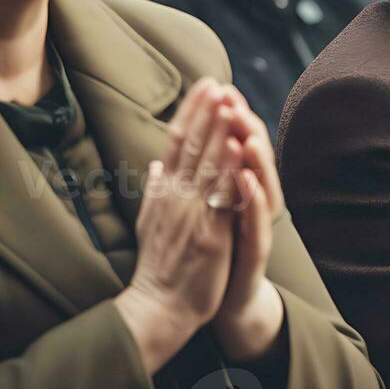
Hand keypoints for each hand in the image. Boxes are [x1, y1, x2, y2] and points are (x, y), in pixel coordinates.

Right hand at [115, 79, 238, 373]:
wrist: (158, 308)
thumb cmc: (158, 266)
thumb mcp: (150, 221)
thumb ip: (155, 190)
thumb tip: (156, 163)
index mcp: (165, 192)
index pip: (176, 142)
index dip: (191, 112)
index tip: (204, 85)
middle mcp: (176, 198)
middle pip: (190, 147)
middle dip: (205, 112)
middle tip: (217, 81)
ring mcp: (193, 216)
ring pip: (206, 166)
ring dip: (218, 132)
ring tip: (228, 102)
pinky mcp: (210, 235)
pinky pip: (222, 199)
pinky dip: (230, 173)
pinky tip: (239, 150)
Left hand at [210, 88, 286, 361]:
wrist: (227, 303)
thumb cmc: (215, 255)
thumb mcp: (201, 211)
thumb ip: (195, 178)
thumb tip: (176, 150)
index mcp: (233, 190)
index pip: (232, 144)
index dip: (223, 116)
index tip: (214, 86)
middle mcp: (251, 202)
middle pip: (251, 157)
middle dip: (241, 126)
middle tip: (233, 97)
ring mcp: (256, 226)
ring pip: (260, 186)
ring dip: (255, 158)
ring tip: (247, 133)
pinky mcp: (256, 252)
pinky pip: (256, 223)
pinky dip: (251, 202)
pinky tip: (245, 183)